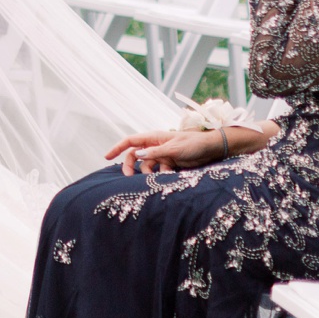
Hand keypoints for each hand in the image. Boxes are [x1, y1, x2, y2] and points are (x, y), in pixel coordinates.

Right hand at [107, 128, 229, 175]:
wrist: (211, 149)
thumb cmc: (193, 144)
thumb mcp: (173, 149)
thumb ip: (154, 153)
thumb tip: (136, 155)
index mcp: (153, 138)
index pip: (130, 141)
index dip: (117, 148)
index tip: (106, 157)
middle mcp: (155, 146)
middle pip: (135, 155)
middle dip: (130, 166)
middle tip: (128, 177)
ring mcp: (162, 155)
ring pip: (147, 166)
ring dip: (149, 174)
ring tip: (157, 179)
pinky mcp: (170, 164)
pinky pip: (159, 171)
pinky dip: (161, 176)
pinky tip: (169, 178)